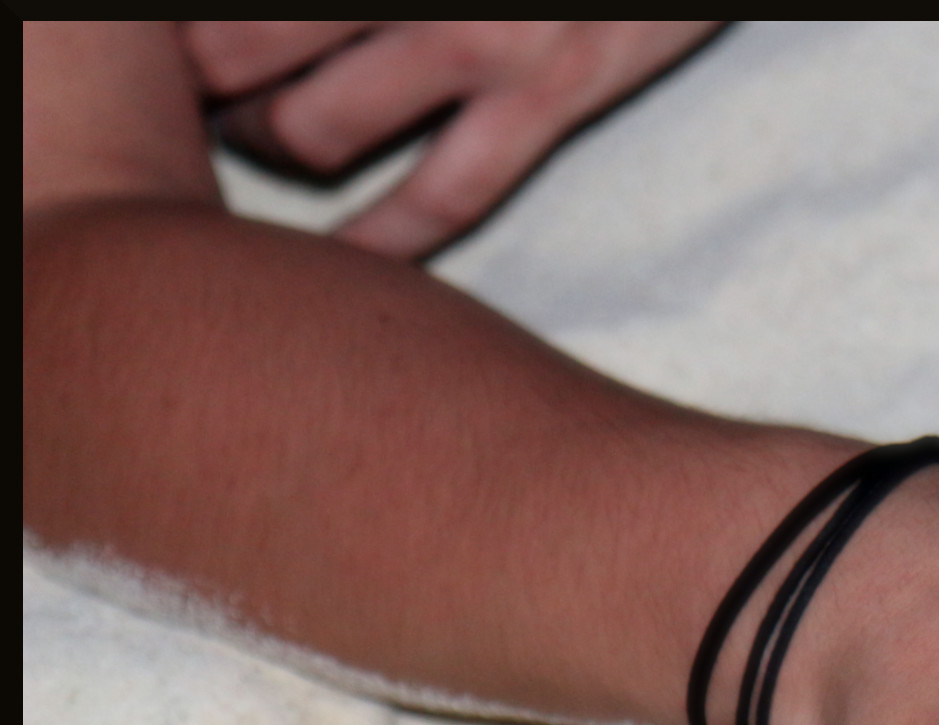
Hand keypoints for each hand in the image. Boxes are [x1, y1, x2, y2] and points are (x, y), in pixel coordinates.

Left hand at [180, 20, 725, 257]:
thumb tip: (279, 32)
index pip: (230, 7)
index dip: (175, 39)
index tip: (167, 57)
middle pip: (234, 55)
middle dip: (196, 86)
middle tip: (193, 94)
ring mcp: (481, 44)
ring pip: (316, 129)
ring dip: (270, 148)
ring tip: (263, 139)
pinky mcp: (550, 98)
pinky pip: (445, 195)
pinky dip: (384, 241)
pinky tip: (347, 265)